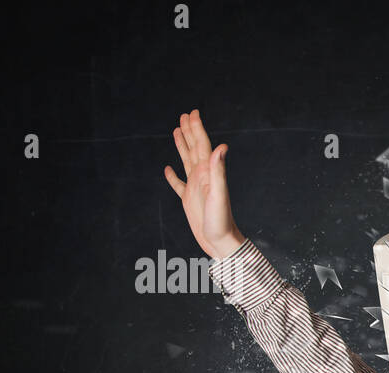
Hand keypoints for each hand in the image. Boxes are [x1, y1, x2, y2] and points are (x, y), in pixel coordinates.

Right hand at [164, 109, 244, 260]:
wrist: (221, 242)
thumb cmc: (221, 221)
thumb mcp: (219, 194)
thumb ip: (218, 170)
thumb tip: (221, 146)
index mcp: (208, 173)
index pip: (202, 145)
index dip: (197, 128)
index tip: (192, 112)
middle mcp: (202, 177)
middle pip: (194, 148)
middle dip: (190, 131)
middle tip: (185, 114)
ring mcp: (195, 188)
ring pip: (186, 161)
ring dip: (182, 146)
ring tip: (177, 131)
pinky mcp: (188, 200)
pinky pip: (178, 185)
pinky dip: (172, 176)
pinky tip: (167, 169)